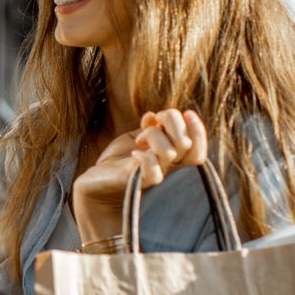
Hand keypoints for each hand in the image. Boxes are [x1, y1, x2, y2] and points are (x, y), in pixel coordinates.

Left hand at [71, 108, 208, 241]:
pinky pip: (154, 172)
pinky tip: (134, 152)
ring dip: (153, 135)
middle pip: (186, 143)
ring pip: (170, 152)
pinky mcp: (136, 181)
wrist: (96, 181)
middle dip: (172, 121)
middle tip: (155, 121)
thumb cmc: (118, 159)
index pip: (197, 146)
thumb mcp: (136, 137)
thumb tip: (153, 116)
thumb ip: (149, 127)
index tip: (187, 113)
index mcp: (171, 155)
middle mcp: (166, 166)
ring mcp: (152, 173)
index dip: (198, 129)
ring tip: (139, 140)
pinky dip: (145, 157)